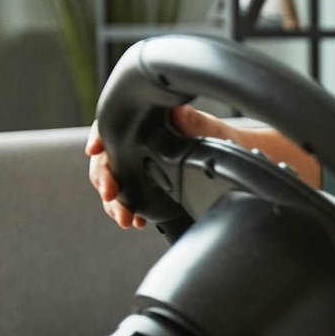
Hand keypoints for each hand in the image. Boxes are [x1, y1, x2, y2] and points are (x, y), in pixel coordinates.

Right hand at [86, 104, 316, 228]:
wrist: (239, 159)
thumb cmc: (226, 139)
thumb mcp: (213, 130)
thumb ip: (195, 123)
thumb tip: (179, 114)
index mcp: (151, 120)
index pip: (114, 122)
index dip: (101, 134)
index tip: (95, 149)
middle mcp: (142, 139)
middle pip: (110, 155)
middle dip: (106, 177)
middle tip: (112, 196)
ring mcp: (142, 161)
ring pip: (117, 179)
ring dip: (115, 201)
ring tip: (125, 218)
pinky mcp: (149, 181)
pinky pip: (130, 194)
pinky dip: (128, 208)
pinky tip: (135, 221)